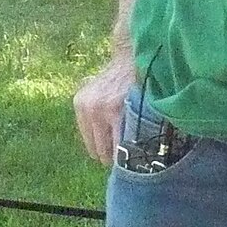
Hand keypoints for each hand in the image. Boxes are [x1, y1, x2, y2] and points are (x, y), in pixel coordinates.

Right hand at [73, 51, 137, 165]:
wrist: (129, 57)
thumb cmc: (143, 85)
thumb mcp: (147, 107)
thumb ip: (142, 130)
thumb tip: (147, 158)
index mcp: (116, 111)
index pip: (118, 151)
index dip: (126, 162)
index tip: (133, 168)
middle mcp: (97, 110)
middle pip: (102, 151)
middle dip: (114, 158)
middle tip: (124, 159)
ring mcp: (86, 106)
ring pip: (91, 144)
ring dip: (102, 149)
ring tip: (115, 147)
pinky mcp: (79, 102)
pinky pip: (85, 131)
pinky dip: (94, 136)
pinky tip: (105, 134)